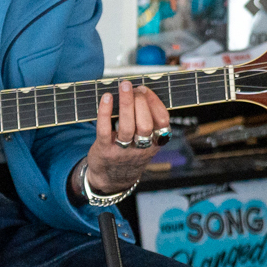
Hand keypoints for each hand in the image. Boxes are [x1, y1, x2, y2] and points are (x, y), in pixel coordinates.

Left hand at [83, 79, 170, 193]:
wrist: (111, 180)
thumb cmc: (130, 154)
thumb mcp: (147, 144)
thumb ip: (150, 124)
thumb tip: (142, 92)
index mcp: (155, 144)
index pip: (162, 122)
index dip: (155, 103)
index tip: (145, 90)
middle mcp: (141, 149)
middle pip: (145, 124)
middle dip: (141, 102)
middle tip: (134, 88)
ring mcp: (122, 151)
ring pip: (127, 126)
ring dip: (126, 103)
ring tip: (124, 86)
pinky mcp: (104, 150)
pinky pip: (104, 129)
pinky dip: (105, 112)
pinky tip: (106, 98)